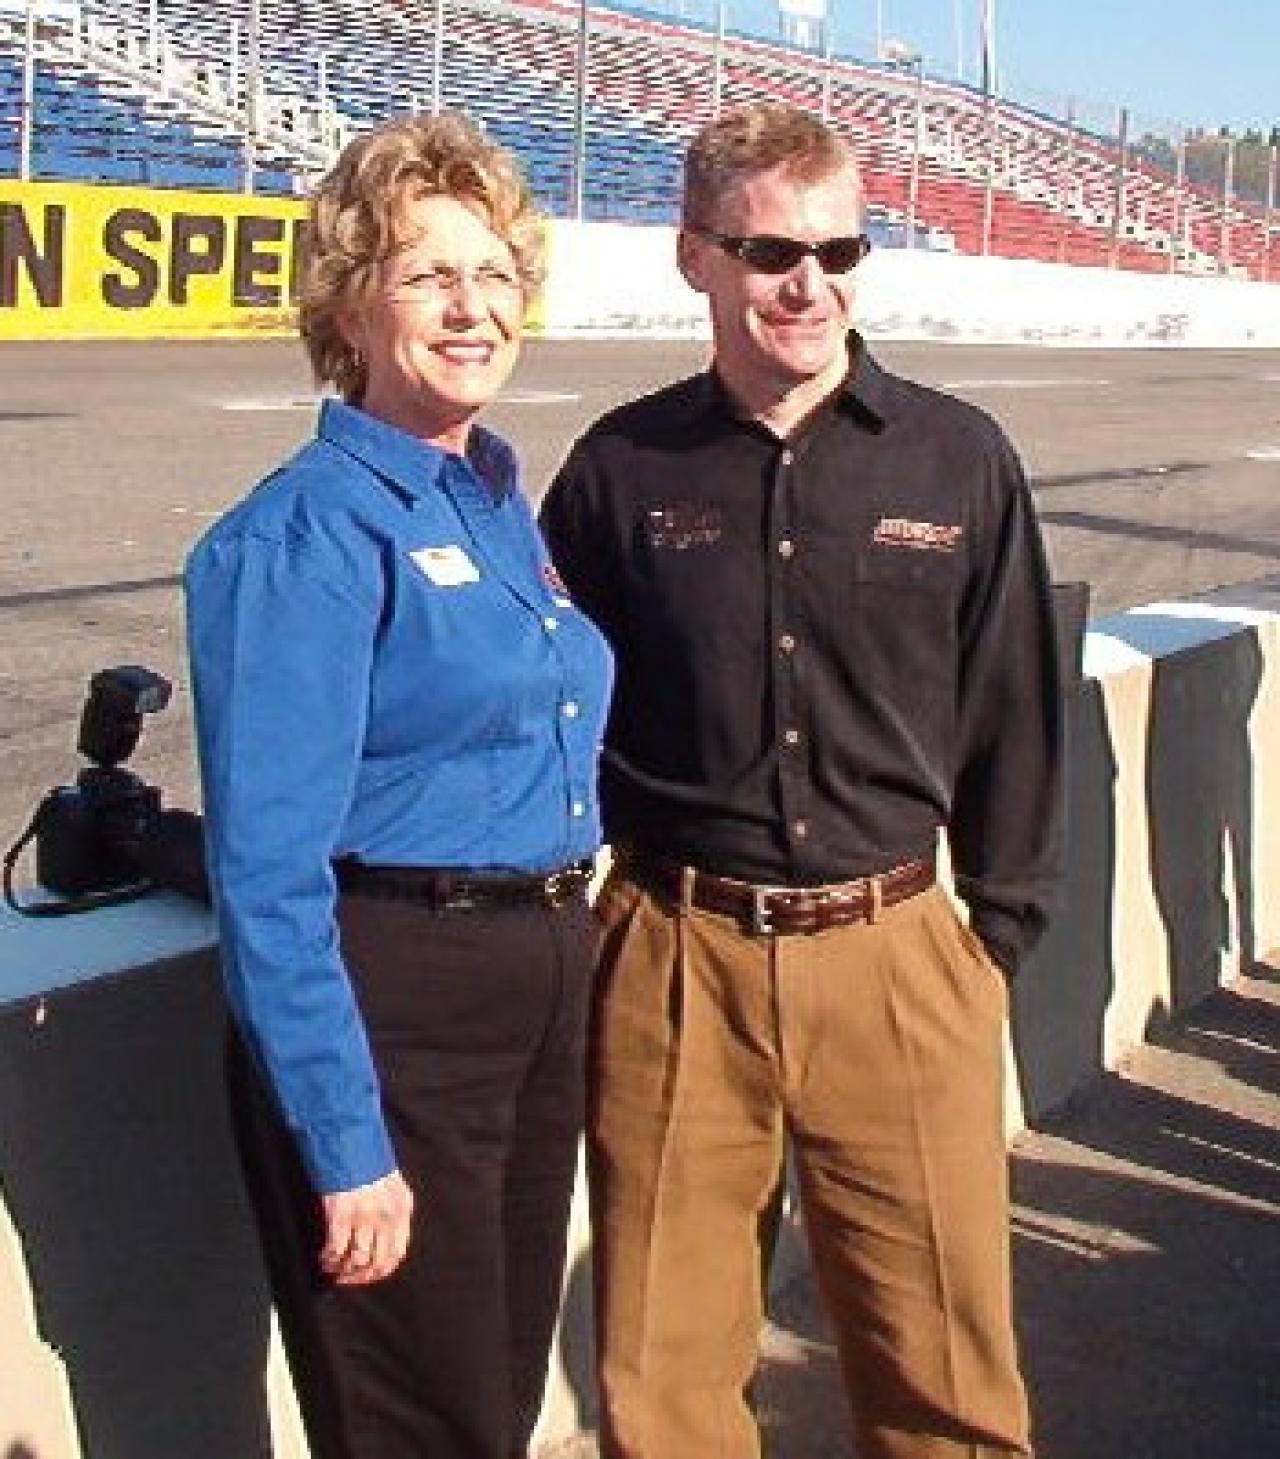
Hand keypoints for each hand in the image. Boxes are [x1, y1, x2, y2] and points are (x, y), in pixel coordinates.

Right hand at [318, 1169, 414, 1285]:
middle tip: (347, 1278)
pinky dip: (329, 1259)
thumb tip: (386, 1244)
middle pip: (377, 1262)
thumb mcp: (393, 1187)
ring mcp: (364, 1216)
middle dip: (360, 1276)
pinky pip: (337, 1249)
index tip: (368, 1276)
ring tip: (334, 1268)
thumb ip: (394, 1215)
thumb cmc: (369, 1164)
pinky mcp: (341, 1214)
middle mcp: (386, 1216)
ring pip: (356, 1260)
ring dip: (343, 1270)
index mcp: (401, 1210)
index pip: (396, 1254)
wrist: (351, 1143)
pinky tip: (324, 1258)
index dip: (381, 1271)